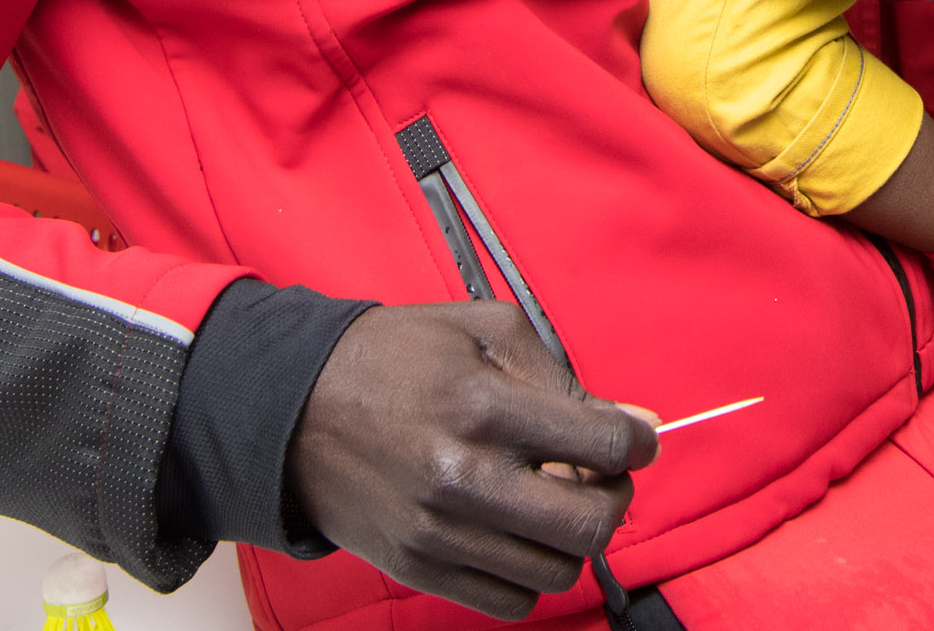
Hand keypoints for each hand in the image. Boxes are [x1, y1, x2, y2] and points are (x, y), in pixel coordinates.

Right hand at [284, 302, 657, 619]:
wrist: (295, 410)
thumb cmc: (395, 358)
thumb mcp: (483, 332)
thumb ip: (563, 376)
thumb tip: (635, 423)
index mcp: (485, 407)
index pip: (605, 445)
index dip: (638, 442)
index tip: (634, 439)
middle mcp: (465, 478)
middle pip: (592, 524)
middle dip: (614, 498)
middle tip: (598, 476)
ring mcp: (440, 533)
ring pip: (558, 570)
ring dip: (571, 539)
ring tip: (550, 501)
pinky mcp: (419, 569)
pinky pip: (511, 602)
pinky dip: (530, 574)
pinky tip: (517, 533)